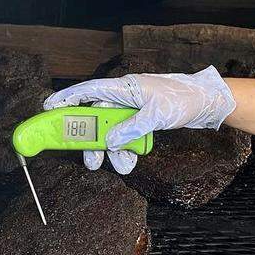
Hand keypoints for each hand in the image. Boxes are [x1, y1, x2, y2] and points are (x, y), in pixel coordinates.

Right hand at [43, 65, 235, 173]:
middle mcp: (124, 97)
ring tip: (121, 166)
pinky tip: (131, 160)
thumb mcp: (157, 115)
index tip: (48, 109)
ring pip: (111, 131)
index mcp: (124, 87)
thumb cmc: (182, 99)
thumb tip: (110, 141)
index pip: (88, 91)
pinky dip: (126, 150)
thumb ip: (131, 128)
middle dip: (92, 141)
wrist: (206, 102)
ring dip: (113, 150)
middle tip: (90, 162)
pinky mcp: (140, 120)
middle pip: (97, 118)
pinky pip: (125, 136)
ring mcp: (132, 109)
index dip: (66, 99)